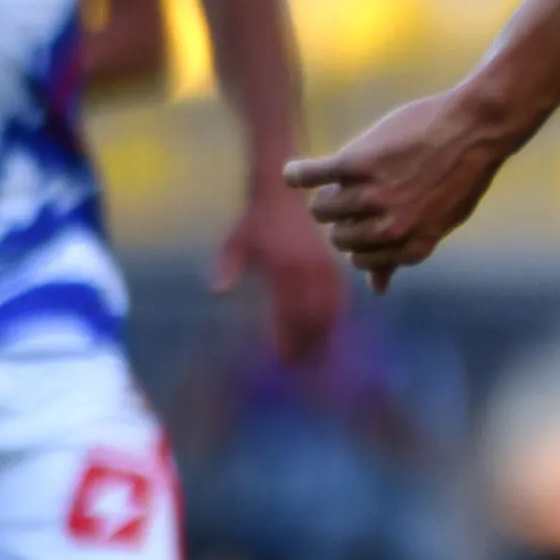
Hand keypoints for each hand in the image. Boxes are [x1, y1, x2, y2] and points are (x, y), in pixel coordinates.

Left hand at [217, 175, 346, 365]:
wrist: (282, 192)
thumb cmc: (254, 221)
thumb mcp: (236, 242)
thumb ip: (228, 268)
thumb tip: (219, 293)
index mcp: (283, 268)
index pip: (290, 314)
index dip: (289, 341)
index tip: (284, 362)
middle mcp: (308, 270)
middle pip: (314, 318)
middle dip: (310, 345)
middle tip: (302, 367)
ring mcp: (323, 266)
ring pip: (332, 309)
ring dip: (326, 335)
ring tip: (320, 356)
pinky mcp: (331, 263)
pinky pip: (340, 295)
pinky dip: (337, 316)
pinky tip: (331, 329)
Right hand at [282, 87, 524, 291]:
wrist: (478, 127)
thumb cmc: (460, 173)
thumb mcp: (440, 222)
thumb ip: (403, 253)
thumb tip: (376, 289)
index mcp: (412, 247)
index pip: (361, 260)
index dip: (364, 237)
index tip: (375, 214)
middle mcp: (390, 229)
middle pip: (338, 237)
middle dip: (345, 217)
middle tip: (362, 188)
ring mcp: (371, 197)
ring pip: (321, 210)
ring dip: (326, 194)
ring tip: (343, 176)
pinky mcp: (354, 164)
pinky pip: (308, 177)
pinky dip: (297, 175)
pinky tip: (295, 172)